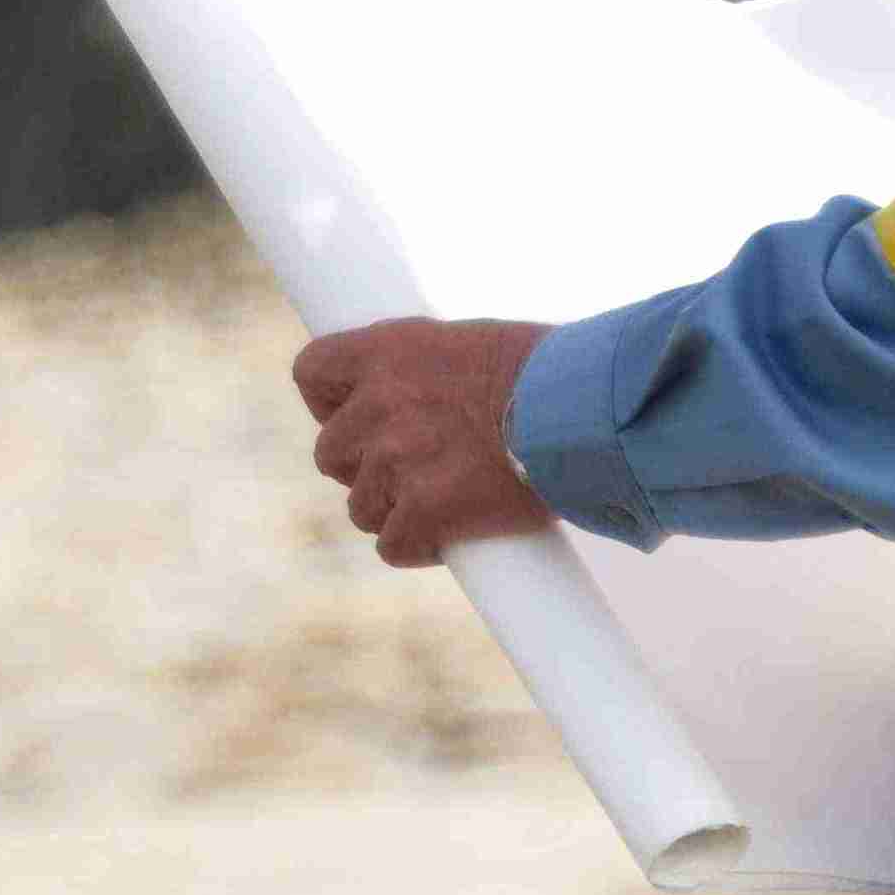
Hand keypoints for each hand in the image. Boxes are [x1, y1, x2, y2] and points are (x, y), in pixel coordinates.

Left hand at [295, 317, 560, 567]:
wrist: (582, 410)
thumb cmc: (547, 372)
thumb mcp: (469, 347)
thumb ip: (427, 375)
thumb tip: (422, 406)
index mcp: (386, 351)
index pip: (311, 373)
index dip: (330, 403)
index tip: (359, 416)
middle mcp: (379, 402)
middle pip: (331, 453)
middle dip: (364, 466)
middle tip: (414, 469)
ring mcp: (395, 459)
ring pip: (362, 506)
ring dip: (394, 511)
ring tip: (445, 503)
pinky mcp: (422, 509)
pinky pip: (393, 544)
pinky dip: (419, 547)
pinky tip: (452, 538)